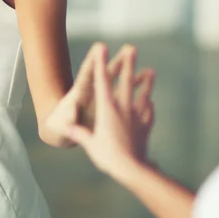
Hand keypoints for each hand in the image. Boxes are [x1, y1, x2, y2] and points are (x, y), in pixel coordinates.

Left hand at [43, 43, 150, 144]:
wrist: (62, 131)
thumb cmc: (59, 128)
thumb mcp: (59, 127)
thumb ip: (66, 122)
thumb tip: (69, 119)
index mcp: (79, 96)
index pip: (87, 76)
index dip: (93, 62)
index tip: (100, 47)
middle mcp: (91, 92)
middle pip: (105, 74)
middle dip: (116, 62)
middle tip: (130, 47)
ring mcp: (100, 96)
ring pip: (116, 80)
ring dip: (128, 69)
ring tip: (141, 60)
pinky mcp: (107, 104)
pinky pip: (123, 92)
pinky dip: (134, 85)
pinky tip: (147, 77)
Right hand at [64, 42, 155, 177]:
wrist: (132, 169)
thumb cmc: (108, 157)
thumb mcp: (90, 145)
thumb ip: (80, 133)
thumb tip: (66, 128)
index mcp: (107, 109)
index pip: (102, 82)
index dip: (100, 63)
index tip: (101, 48)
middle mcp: (123, 108)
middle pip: (126, 82)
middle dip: (128, 64)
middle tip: (131, 48)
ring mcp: (136, 117)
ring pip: (143, 95)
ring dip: (147, 83)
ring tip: (152, 71)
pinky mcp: (145, 127)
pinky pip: (149, 114)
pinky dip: (149, 107)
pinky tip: (151, 104)